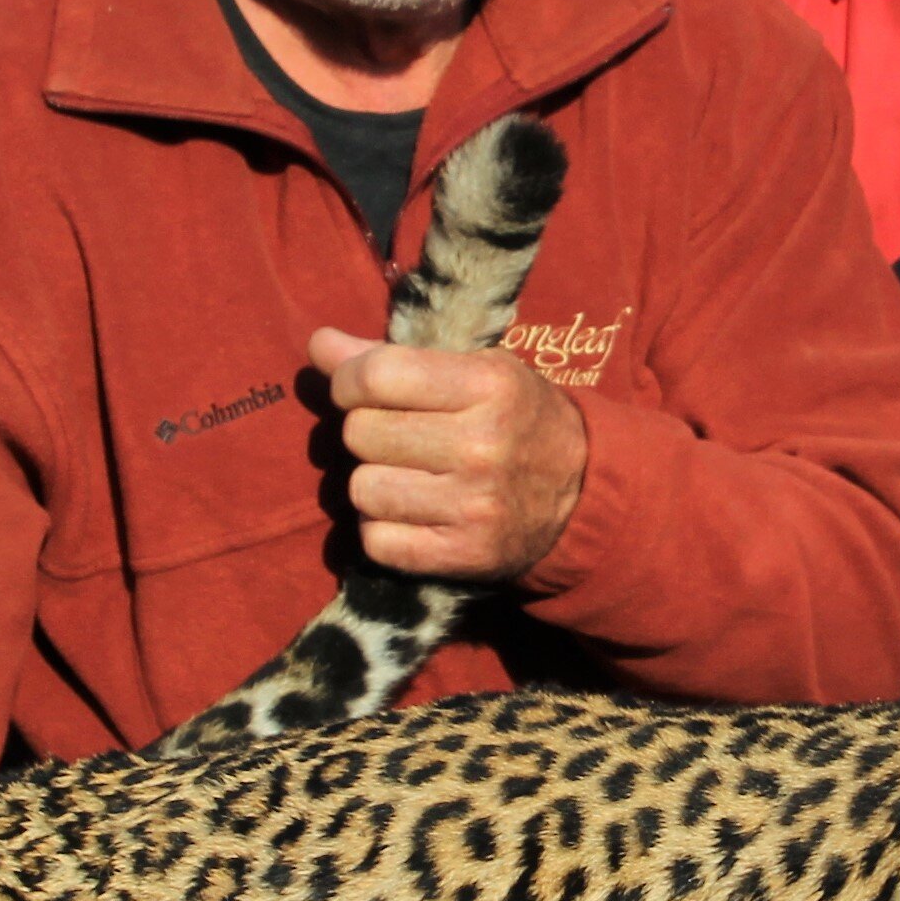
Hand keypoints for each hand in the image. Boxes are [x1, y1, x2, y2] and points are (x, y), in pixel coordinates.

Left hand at [306, 327, 588, 582]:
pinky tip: (412, 512)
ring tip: (407, 475)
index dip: (348, 381)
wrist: (582, 492)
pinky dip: (381, 528)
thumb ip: (390, 356)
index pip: (377, 376)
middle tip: (395, 435)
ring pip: (363, 490)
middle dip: (365, 431)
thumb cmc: (514, 416)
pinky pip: (376, 541)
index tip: (358, 389)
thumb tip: (318, 344)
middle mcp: (483, 445)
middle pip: (361, 434)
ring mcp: (475, 506)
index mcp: (488, 386)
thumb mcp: (471, 370)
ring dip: (373, 482)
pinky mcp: (465, 555)